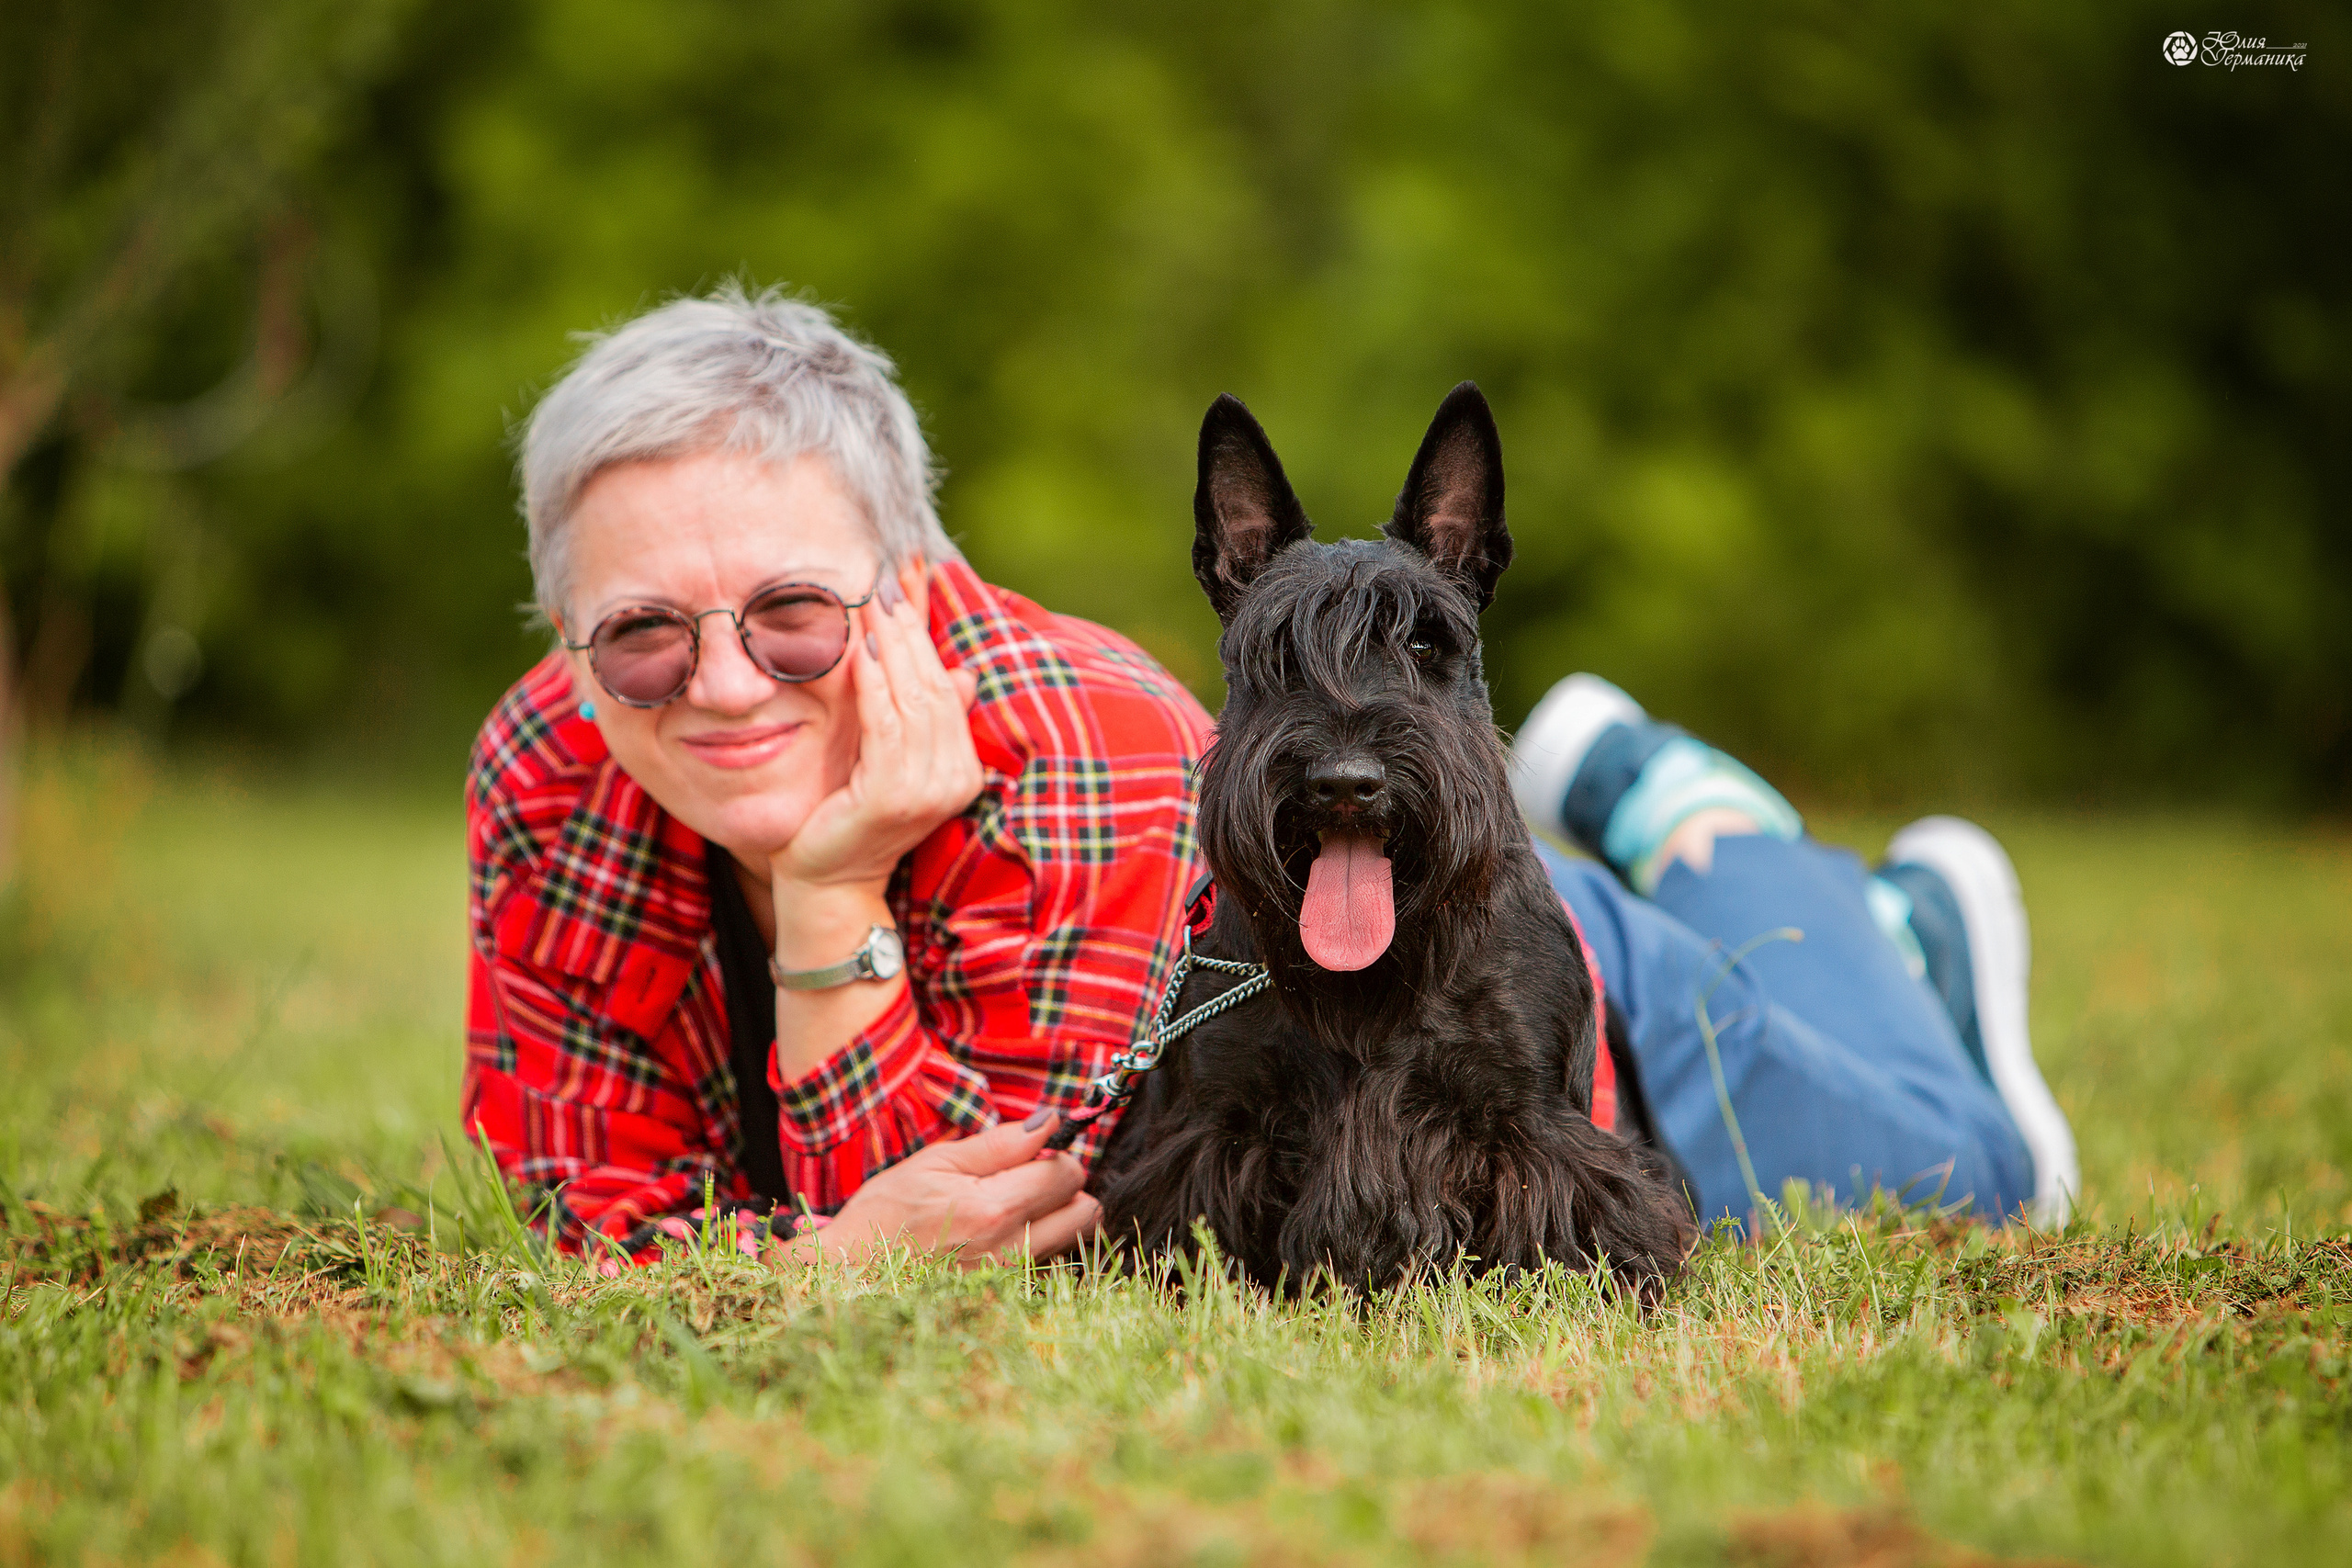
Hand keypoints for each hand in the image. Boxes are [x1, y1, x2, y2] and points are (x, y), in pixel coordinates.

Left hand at [769, 560, 982, 893]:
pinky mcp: (894, 796)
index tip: (910, 583)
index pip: (948, 686)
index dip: (928, 634)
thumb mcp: (891, 758)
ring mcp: (929, 791)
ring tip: (876, 603)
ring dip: (895, 647)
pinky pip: (886, 726)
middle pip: (935, 686)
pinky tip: (863, 652)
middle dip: (912, 629)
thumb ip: (919, 717)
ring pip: (915, 701)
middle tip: (889, 580)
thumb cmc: (851, 819)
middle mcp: (955, 779)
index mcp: (962, 769)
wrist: (828, 882)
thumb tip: (965, 676)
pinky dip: (876, 686)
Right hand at [786, 1114, 1102, 1266]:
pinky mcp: (1005, 1298)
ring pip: (1072, 1238)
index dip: (1053, 1153)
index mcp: (992, 1210)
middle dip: (1065, 1186)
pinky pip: (1047, 1264)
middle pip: (1085, 1211)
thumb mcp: (936, 1162)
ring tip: (1010, 1206)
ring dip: (1055, 1216)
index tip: (1028, 1152)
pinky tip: (999, 1236)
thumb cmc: (885, 1214)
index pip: (1065, 1173)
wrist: (852, 1276)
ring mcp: (1010, 1281)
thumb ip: (1000, 1144)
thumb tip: (1051, 1122)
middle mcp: (1011, 1251)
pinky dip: (1038, 1244)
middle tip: (1026, 1178)